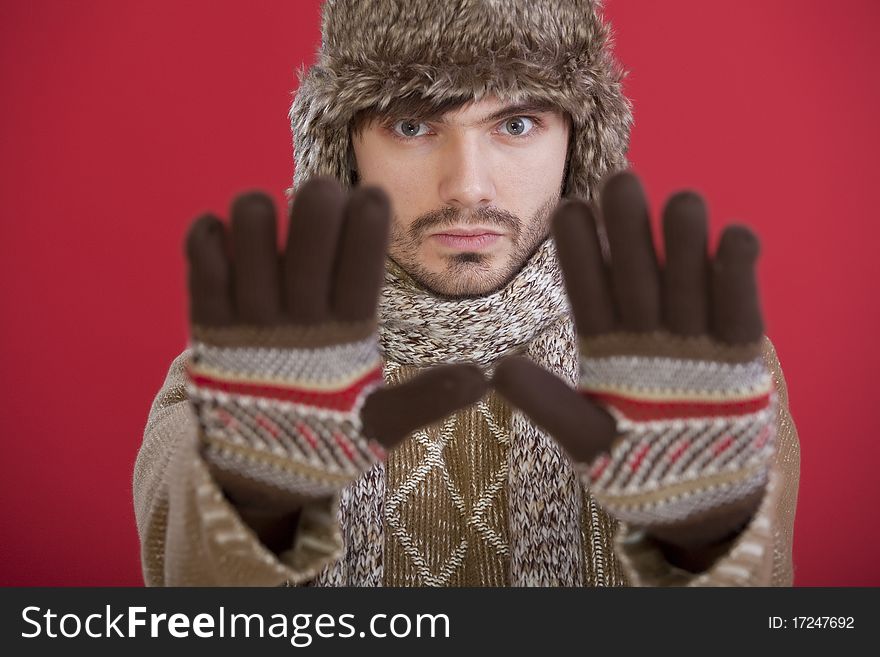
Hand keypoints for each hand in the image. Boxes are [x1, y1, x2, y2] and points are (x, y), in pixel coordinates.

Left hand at [185, 177, 486, 513]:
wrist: (250, 472)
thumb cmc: (325, 434)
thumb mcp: (382, 422)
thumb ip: (429, 397)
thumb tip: (486, 378)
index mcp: (347, 339)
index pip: (363, 261)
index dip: (369, 218)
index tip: (373, 198)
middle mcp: (297, 320)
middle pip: (309, 226)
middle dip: (321, 198)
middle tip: (325, 200)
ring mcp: (247, 318)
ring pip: (251, 227)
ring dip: (260, 211)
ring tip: (269, 222)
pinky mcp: (206, 321)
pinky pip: (200, 252)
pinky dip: (209, 234)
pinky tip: (227, 240)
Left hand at [493, 171, 775, 557]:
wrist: (697, 498)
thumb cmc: (633, 467)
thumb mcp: (585, 440)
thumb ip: (550, 406)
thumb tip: (498, 372)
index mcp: (604, 343)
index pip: (587, 288)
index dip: (579, 250)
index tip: (568, 209)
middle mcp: (646, 329)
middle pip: (636, 269)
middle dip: (629, 228)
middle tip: (620, 179)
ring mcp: (693, 337)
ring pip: (687, 275)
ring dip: (684, 239)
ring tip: (680, 199)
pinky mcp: (738, 352)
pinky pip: (740, 305)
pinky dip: (738, 270)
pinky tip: (733, 234)